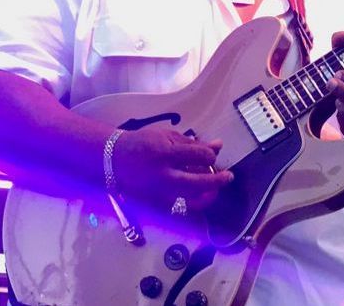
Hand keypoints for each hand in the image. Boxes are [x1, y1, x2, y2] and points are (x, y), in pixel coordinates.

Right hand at [110, 129, 233, 211]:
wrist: (115, 159)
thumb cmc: (143, 144)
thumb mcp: (167, 136)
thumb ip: (193, 143)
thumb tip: (218, 145)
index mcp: (165, 153)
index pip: (200, 156)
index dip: (210, 155)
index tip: (210, 155)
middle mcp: (163, 175)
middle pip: (199, 183)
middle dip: (218, 181)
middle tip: (228, 176)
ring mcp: (159, 192)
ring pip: (192, 200)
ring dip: (209, 194)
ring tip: (215, 187)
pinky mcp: (157, 203)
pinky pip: (182, 207)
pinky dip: (194, 202)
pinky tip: (200, 195)